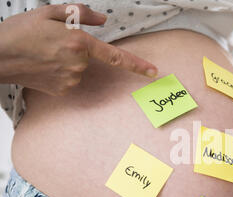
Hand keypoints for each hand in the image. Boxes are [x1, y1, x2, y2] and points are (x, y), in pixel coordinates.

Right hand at [0, 4, 157, 95]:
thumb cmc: (21, 31)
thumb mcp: (49, 12)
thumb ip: (81, 14)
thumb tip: (103, 20)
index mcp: (79, 43)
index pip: (116, 57)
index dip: (137, 65)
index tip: (153, 71)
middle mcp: (78, 64)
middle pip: (90, 58)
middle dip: (77, 49)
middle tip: (51, 42)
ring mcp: (71, 80)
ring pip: (80, 69)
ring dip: (68, 61)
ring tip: (44, 53)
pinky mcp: (62, 90)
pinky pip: (70, 79)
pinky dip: (61, 72)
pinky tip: (44, 66)